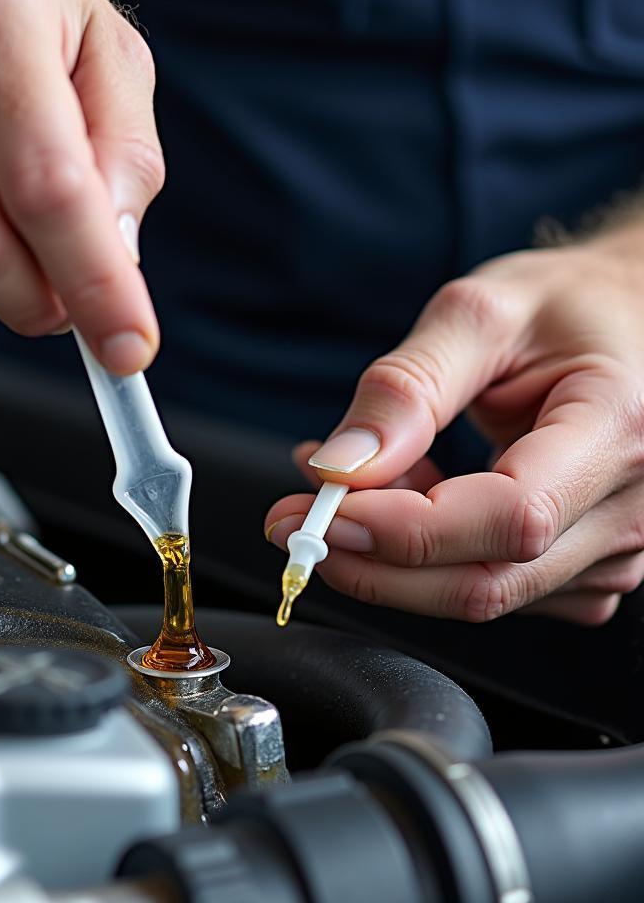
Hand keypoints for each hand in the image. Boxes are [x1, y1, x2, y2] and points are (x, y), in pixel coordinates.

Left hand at [265, 234, 643, 623]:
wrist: (625, 326)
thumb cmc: (565, 310)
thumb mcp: (478, 314)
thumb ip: (407, 387)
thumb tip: (340, 466)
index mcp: (620, 429)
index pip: (509, 519)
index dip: (403, 530)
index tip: (318, 510)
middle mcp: (632, 508)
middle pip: (484, 582)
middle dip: (369, 560)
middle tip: (293, 518)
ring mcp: (614, 552)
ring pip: (475, 592)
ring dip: (387, 553)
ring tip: (349, 481)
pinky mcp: (583, 572)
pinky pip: (486, 586)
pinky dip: (419, 556)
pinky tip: (401, 496)